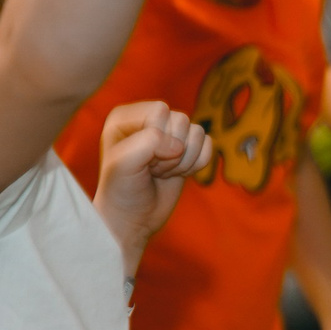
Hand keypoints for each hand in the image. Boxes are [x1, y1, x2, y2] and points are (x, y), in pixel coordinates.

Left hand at [95, 100, 213, 263]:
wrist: (133, 219)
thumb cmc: (122, 190)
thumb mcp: (123, 163)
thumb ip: (148, 142)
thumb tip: (179, 145)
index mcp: (126, 117)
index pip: (160, 111)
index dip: (157, 138)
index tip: (142, 161)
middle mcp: (149, 120)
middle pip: (181, 120)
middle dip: (170, 153)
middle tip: (152, 169)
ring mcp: (170, 135)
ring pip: (197, 133)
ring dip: (183, 161)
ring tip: (161, 172)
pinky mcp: (188, 149)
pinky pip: (208, 145)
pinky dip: (196, 165)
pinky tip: (177, 174)